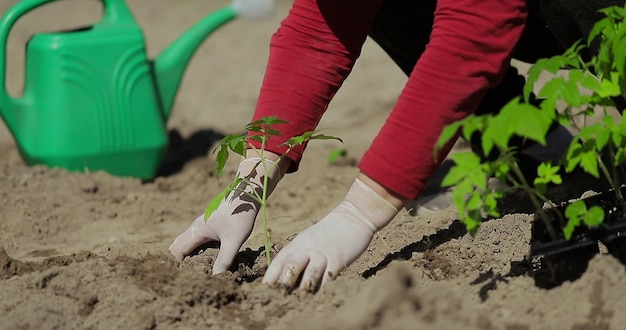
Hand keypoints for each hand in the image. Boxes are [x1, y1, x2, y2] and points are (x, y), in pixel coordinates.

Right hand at [169, 157, 282, 273]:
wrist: (247, 194)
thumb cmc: (240, 216)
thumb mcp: (233, 241)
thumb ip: (224, 260)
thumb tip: (216, 278)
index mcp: (196, 231)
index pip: (176, 252)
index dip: (176, 266)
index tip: (183, 278)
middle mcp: (195, 227)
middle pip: (177, 246)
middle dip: (179, 261)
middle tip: (187, 276)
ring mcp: (201, 225)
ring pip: (186, 242)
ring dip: (187, 255)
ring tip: (196, 271)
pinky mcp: (209, 224)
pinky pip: (195, 239)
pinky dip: (195, 250)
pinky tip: (208, 259)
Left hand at [262, 178, 397, 292]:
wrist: (354, 215)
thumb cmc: (329, 231)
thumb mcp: (308, 239)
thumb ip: (297, 255)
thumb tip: (285, 278)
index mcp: (298, 243)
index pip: (279, 261)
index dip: (270, 278)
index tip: (263, 293)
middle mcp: (308, 248)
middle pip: (291, 268)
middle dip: (284, 286)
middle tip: (278, 302)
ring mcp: (323, 254)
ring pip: (310, 275)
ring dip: (304, 291)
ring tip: (299, 304)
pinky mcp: (339, 259)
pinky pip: (329, 278)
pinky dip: (324, 291)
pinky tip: (321, 300)